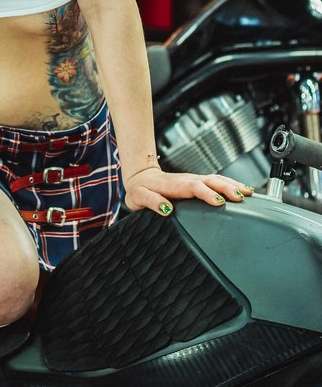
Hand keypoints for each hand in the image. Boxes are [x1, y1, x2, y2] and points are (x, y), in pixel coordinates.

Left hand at [123, 167, 253, 216]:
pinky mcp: (198, 182)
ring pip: (216, 179)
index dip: (207, 194)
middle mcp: (187, 180)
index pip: (194, 187)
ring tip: (249, 193)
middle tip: (241, 197)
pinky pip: (217, 181)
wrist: (141, 178)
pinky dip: (231, 184)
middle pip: (210, 181)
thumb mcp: (138, 197)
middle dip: (227, 188)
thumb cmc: (139, 190)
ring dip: (232, 185)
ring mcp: (194, 180)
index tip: (219, 202)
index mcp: (174, 185)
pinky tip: (243, 190)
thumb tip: (166, 209)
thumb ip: (151, 201)